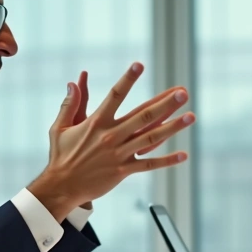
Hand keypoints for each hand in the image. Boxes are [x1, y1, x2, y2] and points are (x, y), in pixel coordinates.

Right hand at [29, 63, 194, 219]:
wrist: (61, 186)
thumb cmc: (61, 155)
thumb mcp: (60, 127)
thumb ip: (70, 104)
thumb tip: (74, 82)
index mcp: (97, 123)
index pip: (115, 96)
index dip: (128, 79)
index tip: (139, 65)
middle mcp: (111, 136)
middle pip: (143, 116)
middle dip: (165, 103)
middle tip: (182, 91)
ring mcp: (119, 154)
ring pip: (151, 138)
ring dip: (173, 127)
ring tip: (191, 116)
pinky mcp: (123, 171)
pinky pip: (149, 165)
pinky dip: (166, 160)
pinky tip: (183, 155)